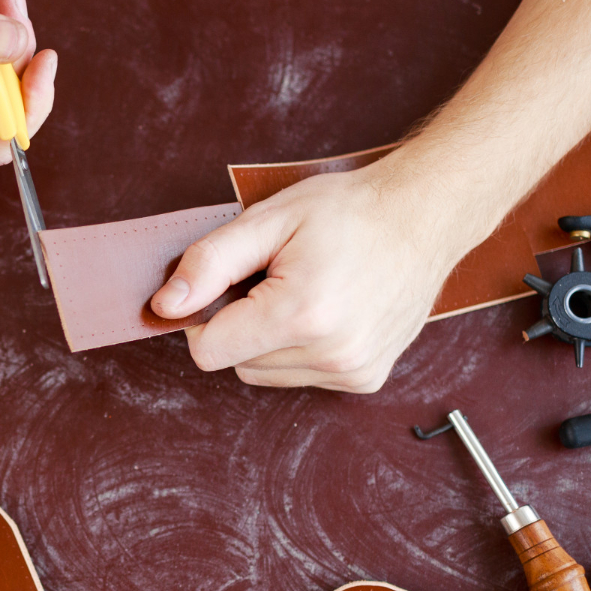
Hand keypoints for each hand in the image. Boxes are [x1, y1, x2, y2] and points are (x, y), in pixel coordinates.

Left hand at [149, 164, 467, 391]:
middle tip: (276, 278)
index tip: (229, 285)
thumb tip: (166, 307)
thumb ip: (208, 264)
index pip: (208, 351)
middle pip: (236, 363)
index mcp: (301, 314)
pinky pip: (301, 376)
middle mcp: (331, 353)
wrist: (424, 215)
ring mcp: (352, 371)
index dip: (205, 316)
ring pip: (266, 373)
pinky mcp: (365, 379)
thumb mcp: (267, 220)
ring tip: (305, 291)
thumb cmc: (349, 211)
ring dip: (270, 339)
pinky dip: (300, 348)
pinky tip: (327, 310)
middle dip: (241, 323)